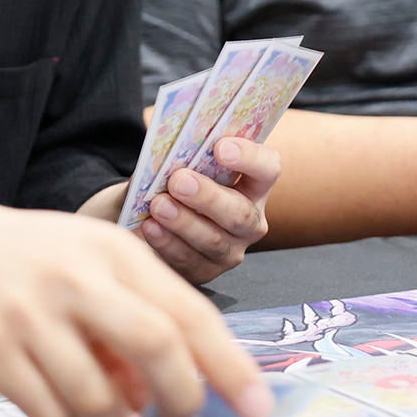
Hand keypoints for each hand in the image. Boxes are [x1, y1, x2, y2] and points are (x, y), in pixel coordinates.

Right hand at [0, 202, 270, 416]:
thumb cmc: (31, 259)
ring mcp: (32, 314)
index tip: (258, 409)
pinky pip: (52, 415)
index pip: (189, 313)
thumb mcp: (89, 263)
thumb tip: (165, 398)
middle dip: (182, 403)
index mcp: (114, 250)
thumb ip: (133, 317)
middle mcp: (78, 277)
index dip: (230, 367)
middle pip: (155, 348)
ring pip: (100, 399)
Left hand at [138, 138, 278, 283]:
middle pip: (241, 212)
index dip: (250, 157)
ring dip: (184, 222)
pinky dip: (167, 242)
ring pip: (214, 241)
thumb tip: (172, 146)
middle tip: (178, 181)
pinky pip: (189, 260)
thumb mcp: (184, 163)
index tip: (220, 147)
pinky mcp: (205, 270)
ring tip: (158, 205)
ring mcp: (231, 249)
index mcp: (254, 184)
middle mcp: (250, 219)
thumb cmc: (174, 181)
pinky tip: (151, 227)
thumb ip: (187, 155)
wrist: (148, 215)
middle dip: (208, 197)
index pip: (267, 168)